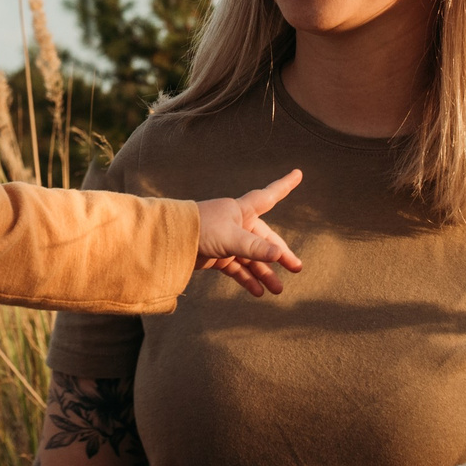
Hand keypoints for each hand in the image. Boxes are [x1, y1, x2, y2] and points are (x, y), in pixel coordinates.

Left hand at [193, 169, 304, 296]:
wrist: (166, 241)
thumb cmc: (199, 229)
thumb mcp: (231, 238)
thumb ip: (255, 248)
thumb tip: (279, 255)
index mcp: (242, 210)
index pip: (269, 196)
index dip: (284, 185)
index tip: (298, 173)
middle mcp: (237, 224)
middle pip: (265, 239)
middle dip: (280, 254)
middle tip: (296, 268)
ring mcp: (227, 241)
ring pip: (252, 258)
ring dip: (264, 273)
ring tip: (278, 290)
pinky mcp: (217, 256)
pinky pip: (237, 269)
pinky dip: (247, 279)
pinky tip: (258, 292)